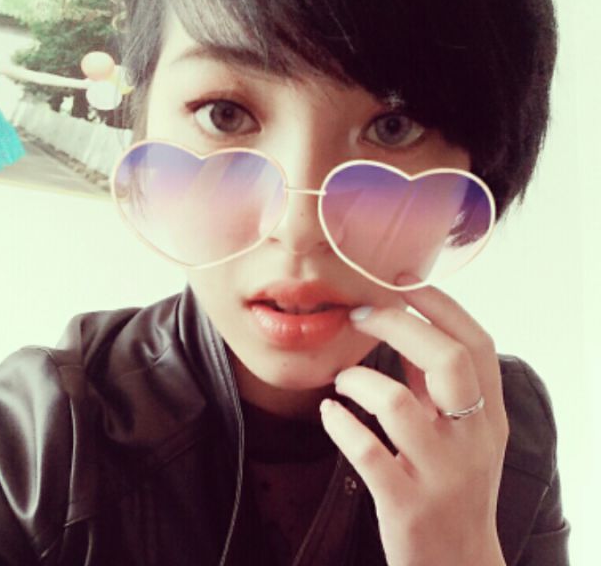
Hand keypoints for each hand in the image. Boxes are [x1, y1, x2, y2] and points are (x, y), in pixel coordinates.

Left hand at [320, 283, 508, 565]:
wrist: (457, 565)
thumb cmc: (453, 485)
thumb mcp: (462, 432)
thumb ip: (437, 385)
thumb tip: (405, 328)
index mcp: (488, 415)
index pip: (476, 343)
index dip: (440, 304)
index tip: (402, 280)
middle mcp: (472, 439)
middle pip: (446, 359)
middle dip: (398, 325)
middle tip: (361, 315)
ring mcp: (441, 473)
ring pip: (397, 403)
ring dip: (359, 379)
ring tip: (343, 379)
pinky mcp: (406, 504)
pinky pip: (366, 450)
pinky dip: (339, 422)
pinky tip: (330, 413)